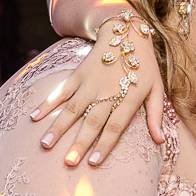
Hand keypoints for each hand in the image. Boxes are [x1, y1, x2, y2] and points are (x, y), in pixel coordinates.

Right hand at [30, 29, 165, 165]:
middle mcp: (107, 91)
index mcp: (128, 98)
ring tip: (45, 145)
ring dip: (58, 127)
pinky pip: (61, 91)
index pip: (116, 126)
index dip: (105, 144)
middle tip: (68, 162)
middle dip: (79, 142)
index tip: (94, 162)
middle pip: (92, 121)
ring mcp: (90, 82)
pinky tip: (34, 118)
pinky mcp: (78, 74)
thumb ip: (155, 116)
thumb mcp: (156, 89)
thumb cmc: (143, 67)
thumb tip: (160, 141)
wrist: (125, 33)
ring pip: (72, 108)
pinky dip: (47, 103)